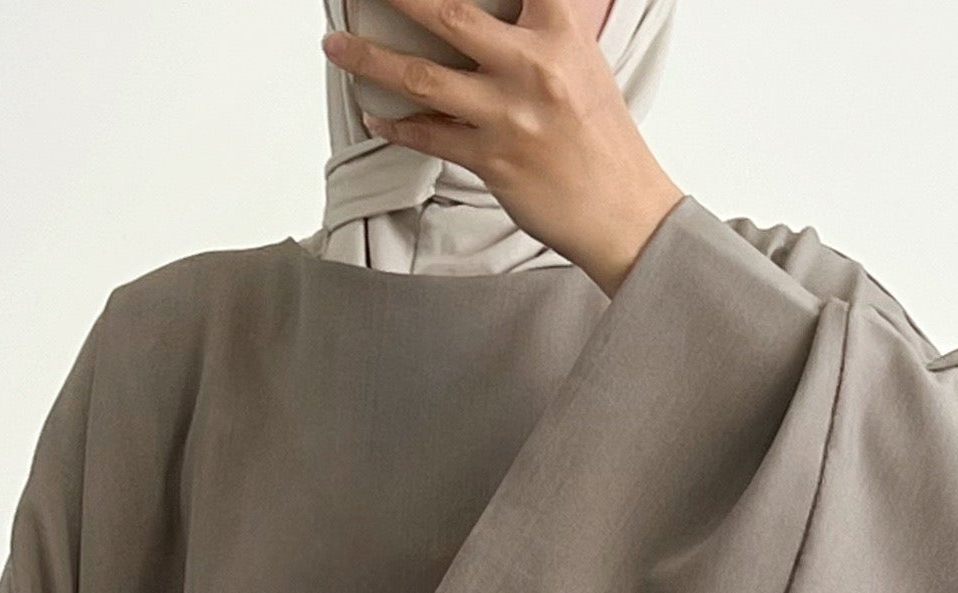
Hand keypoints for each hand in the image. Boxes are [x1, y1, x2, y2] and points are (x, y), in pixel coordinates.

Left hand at [324, 0, 682, 294]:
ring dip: (369, 59)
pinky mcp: (493, 160)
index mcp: (559, 30)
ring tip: (335, 46)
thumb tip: (496, 13)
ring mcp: (509, 114)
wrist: (622, 208)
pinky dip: (394, 126)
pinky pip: (428, 136)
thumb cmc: (600, 136)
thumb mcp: (580, 59)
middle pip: (448, 14)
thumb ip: (540, 25)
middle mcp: (532, 66)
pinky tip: (372, 114)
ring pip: (422, 78)